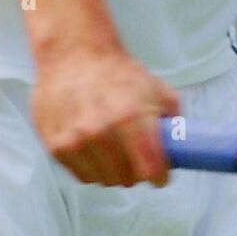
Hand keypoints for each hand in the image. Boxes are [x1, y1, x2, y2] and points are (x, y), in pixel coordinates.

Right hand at [31, 40, 180, 187]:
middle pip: (127, 179)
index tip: (160, 173)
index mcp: (129, 117)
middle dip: (136, 171)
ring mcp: (74, 141)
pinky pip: (81, 175)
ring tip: (113, 148)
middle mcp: (100, 132)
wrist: (74, 55)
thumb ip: (173, 123)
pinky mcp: (55, 146)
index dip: (159, 175)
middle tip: (136, 157)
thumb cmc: (119, 74)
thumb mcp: (157, 90)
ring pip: (103, 180)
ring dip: (112, 170)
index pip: (150, 170)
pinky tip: (93, 146)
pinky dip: (91, 167)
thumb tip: (181, 151)